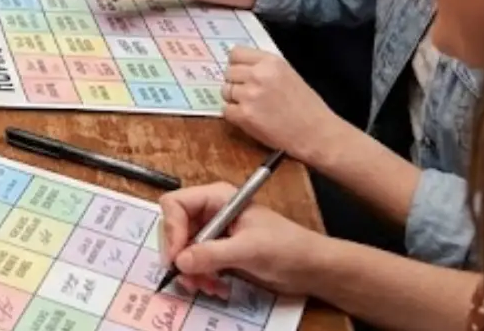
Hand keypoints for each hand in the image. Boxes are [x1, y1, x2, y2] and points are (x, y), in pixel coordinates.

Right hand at [161, 183, 328, 297]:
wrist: (312, 268)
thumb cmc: (287, 248)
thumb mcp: (249, 249)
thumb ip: (213, 253)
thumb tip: (180, 261)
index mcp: (217, 198)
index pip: (175, 204)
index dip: (171, 229)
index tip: (177, 257)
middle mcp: (211, 212)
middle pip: (175, 229)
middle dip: (180, 256)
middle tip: (188, 278)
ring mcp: (214, 233)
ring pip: (183, 250)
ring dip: (190, 271)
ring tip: (206, 287)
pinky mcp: (220, 252)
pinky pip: (196, 263)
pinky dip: (201, 277)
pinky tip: (216, 287)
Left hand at [222, 47, 345, 163]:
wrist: (317, 134)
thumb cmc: (307, 106)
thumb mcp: (289, 75)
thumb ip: (265, 68)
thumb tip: (241, 66)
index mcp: (271, 62)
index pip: (236, 53)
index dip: (237, 64)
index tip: (242, 73)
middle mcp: (258, 75)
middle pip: (228, 72)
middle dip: (236, 83)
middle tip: (249, 94)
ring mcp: (249, 95)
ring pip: (225, 91)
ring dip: (234, 99)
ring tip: (253, 107)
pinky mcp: (244, 115)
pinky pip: (226, 111)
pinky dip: (235, 116)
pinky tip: (251, 118)